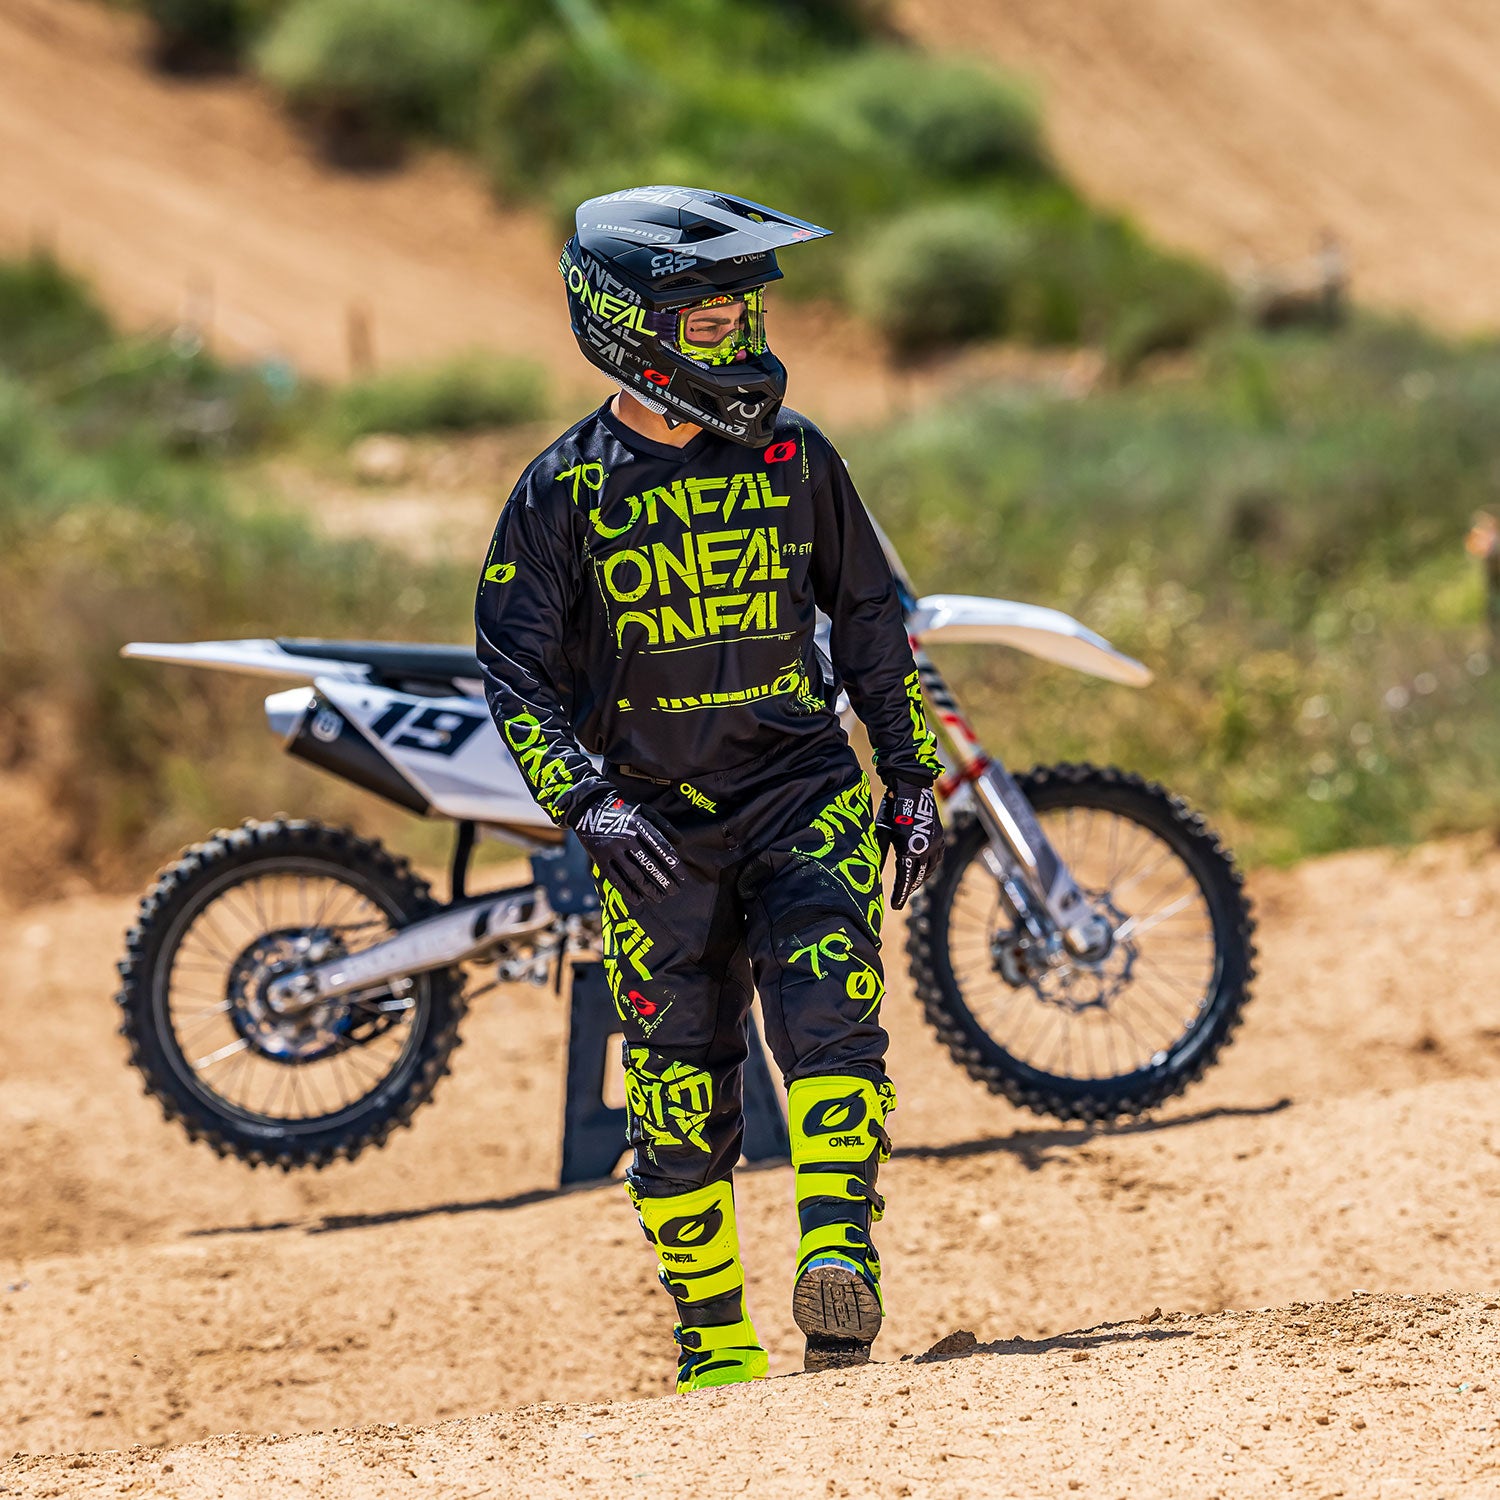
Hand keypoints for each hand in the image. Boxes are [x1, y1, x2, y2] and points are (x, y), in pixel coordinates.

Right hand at [572, 790, 683, 907]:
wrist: (588, 806)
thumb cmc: (622, 809)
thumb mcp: (643, 810)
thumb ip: (663, 824)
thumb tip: (681, 842)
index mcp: (639, 823)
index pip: (661, 848)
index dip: (673, 864)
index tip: (683, 877)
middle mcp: (626, 836)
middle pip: (649, 864)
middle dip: (664, 880)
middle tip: (674, 891)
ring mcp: (611, 848)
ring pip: (634, 874)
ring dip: (648, 889)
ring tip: (659, 897)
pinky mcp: (600, 858)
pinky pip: (615, 879)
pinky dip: (627, 891)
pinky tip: (638, 900)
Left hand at [877, 782, 942, 910]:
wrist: (912, 787)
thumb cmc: (892, 809)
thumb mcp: (882, 833)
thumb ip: (879, 854)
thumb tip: (872, 872)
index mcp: (909, 849)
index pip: (904, 878)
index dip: (899, 894)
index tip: (895, 906)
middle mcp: (926, 848)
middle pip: (918, 877)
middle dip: (908, 889)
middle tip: (900, 899)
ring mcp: (936, 842)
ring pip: (930, 869)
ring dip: (920, 879)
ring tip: (910, 886)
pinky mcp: (940, 836)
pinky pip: (938, 858)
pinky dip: (930, 867)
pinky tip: (924, 870)